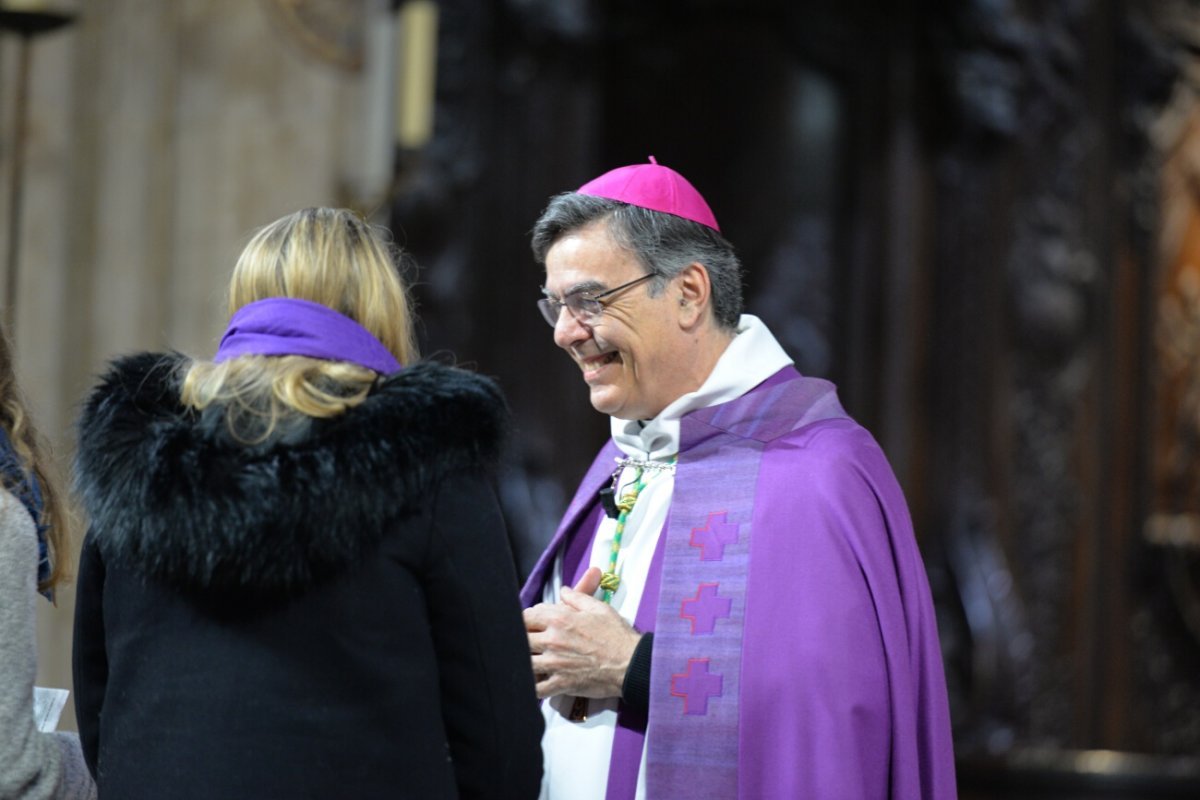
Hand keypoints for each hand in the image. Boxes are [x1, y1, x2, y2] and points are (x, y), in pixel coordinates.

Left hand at [524, 567, 641, 699]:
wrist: (630, 663)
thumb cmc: (616, 635)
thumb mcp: (599, 608)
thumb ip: (577, 597)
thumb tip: (563, 591)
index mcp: (560, 619)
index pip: (527, 616)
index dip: (526, 619)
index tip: (531, 623)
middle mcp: (553, 640)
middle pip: (521, 639)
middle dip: (523, 640)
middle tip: (530, 643)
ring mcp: (555, 664)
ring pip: (525, 663)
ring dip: (526, 662)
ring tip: (532, 661)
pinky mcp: (561, 684)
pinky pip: (537, 689)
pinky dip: (533, 687)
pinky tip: (537, 682)